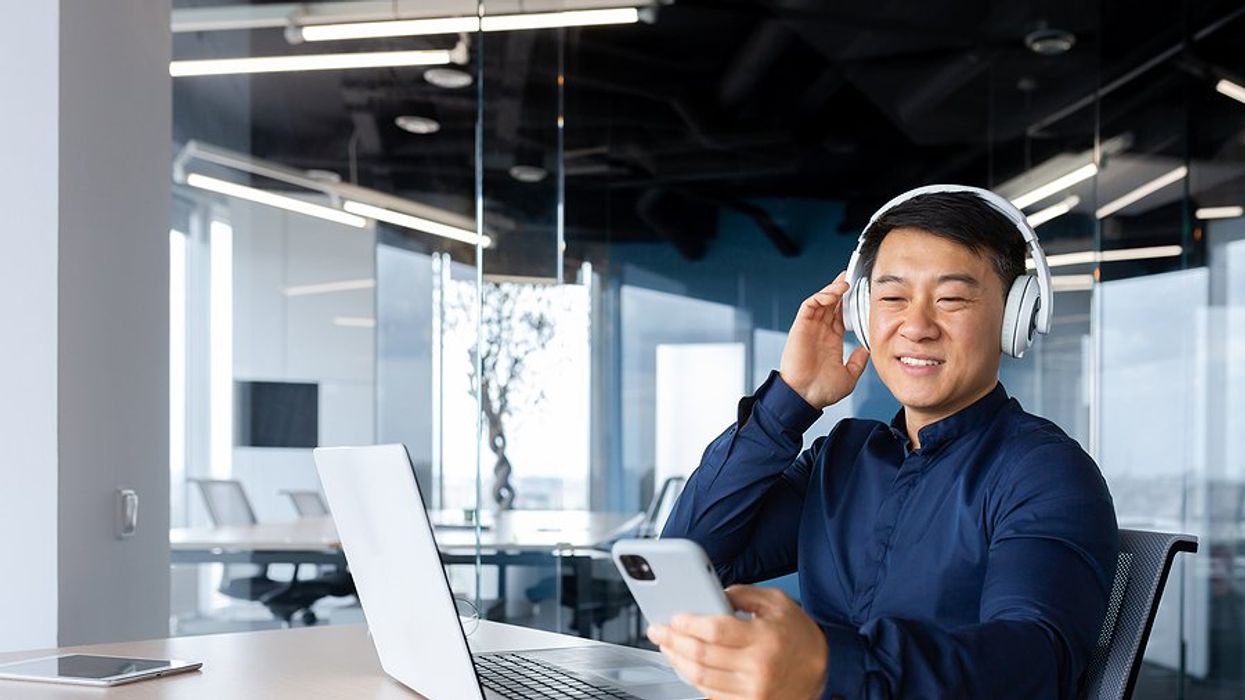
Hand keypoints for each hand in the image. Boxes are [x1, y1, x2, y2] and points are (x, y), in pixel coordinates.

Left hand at [647, 586, 827, 699]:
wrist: (823, 670)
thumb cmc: (798, 635)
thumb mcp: (776, 602)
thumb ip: (742, 594)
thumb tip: (711, 594)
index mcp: (763, 638)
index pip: (714, 631)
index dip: (687, 623)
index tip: (673, 617)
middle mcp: (757, 668)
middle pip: (701, 656)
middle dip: (672, 641)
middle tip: (657, 630)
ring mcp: (752, 691)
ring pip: (700, 678)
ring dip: (676, 661)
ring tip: (666, 647)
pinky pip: (710, 694)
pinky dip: (692, 680)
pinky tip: (684, 665)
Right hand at [779, 271, 869, 408]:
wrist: (804, 397)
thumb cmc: (821, 391)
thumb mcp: (848, 376)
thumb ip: (857, 362)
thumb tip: (865, 349)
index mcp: (830, 341)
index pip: (840, 315)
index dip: (849, 303)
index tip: (861, 293)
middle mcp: (819, 332)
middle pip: (830, 304)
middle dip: (841, 289)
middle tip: (852, 275)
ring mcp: (809, 328)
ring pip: (821, 301)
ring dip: (833, 289)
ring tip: (846, 282)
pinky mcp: (800, 327)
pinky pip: (809, 305)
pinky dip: (821, 296)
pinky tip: (834, 292)